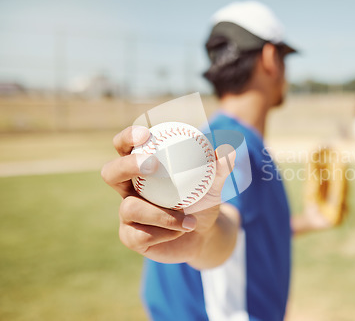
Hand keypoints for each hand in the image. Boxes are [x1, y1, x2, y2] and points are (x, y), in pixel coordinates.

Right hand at [101, 125, 235, 263]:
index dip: (127, 138)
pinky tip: (182, 231)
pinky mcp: (130, 237)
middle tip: (153, 165)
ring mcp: (127, 214)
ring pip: (130, 208)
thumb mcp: (213, 184)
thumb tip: (227, 151)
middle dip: (127, 165)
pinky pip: (139, 234)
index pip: (124, 147)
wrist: (204, 235)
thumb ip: (219, 168)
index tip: (146, 134)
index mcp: (143, 169)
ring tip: (188, 218)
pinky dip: (164, 232)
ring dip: (161, 214)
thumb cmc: (202, 201)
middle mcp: (129, 189)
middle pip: (110, 172)